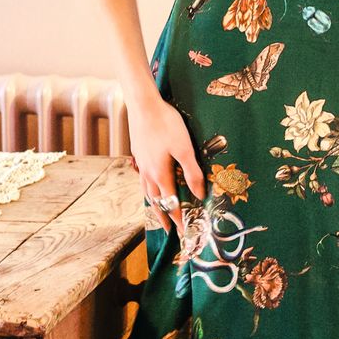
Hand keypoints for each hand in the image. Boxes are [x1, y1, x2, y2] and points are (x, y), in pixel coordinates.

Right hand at [126, 92, 205, 234]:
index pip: (171, 203)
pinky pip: (143, 179)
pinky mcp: (139, 154)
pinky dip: (147, 189)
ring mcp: (141, 164)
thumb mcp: (184, 148)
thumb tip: (199, 194)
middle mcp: (148, 173)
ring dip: (154, 205)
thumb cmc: (166, 124)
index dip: (178, 219)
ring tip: (157, 212)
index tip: (183, 232)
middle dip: (163, 217)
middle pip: (156, 201)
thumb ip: (192, 172)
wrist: (143, 105)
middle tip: (168, 230)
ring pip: (147, 191)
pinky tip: (149, 184)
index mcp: (160, 174)